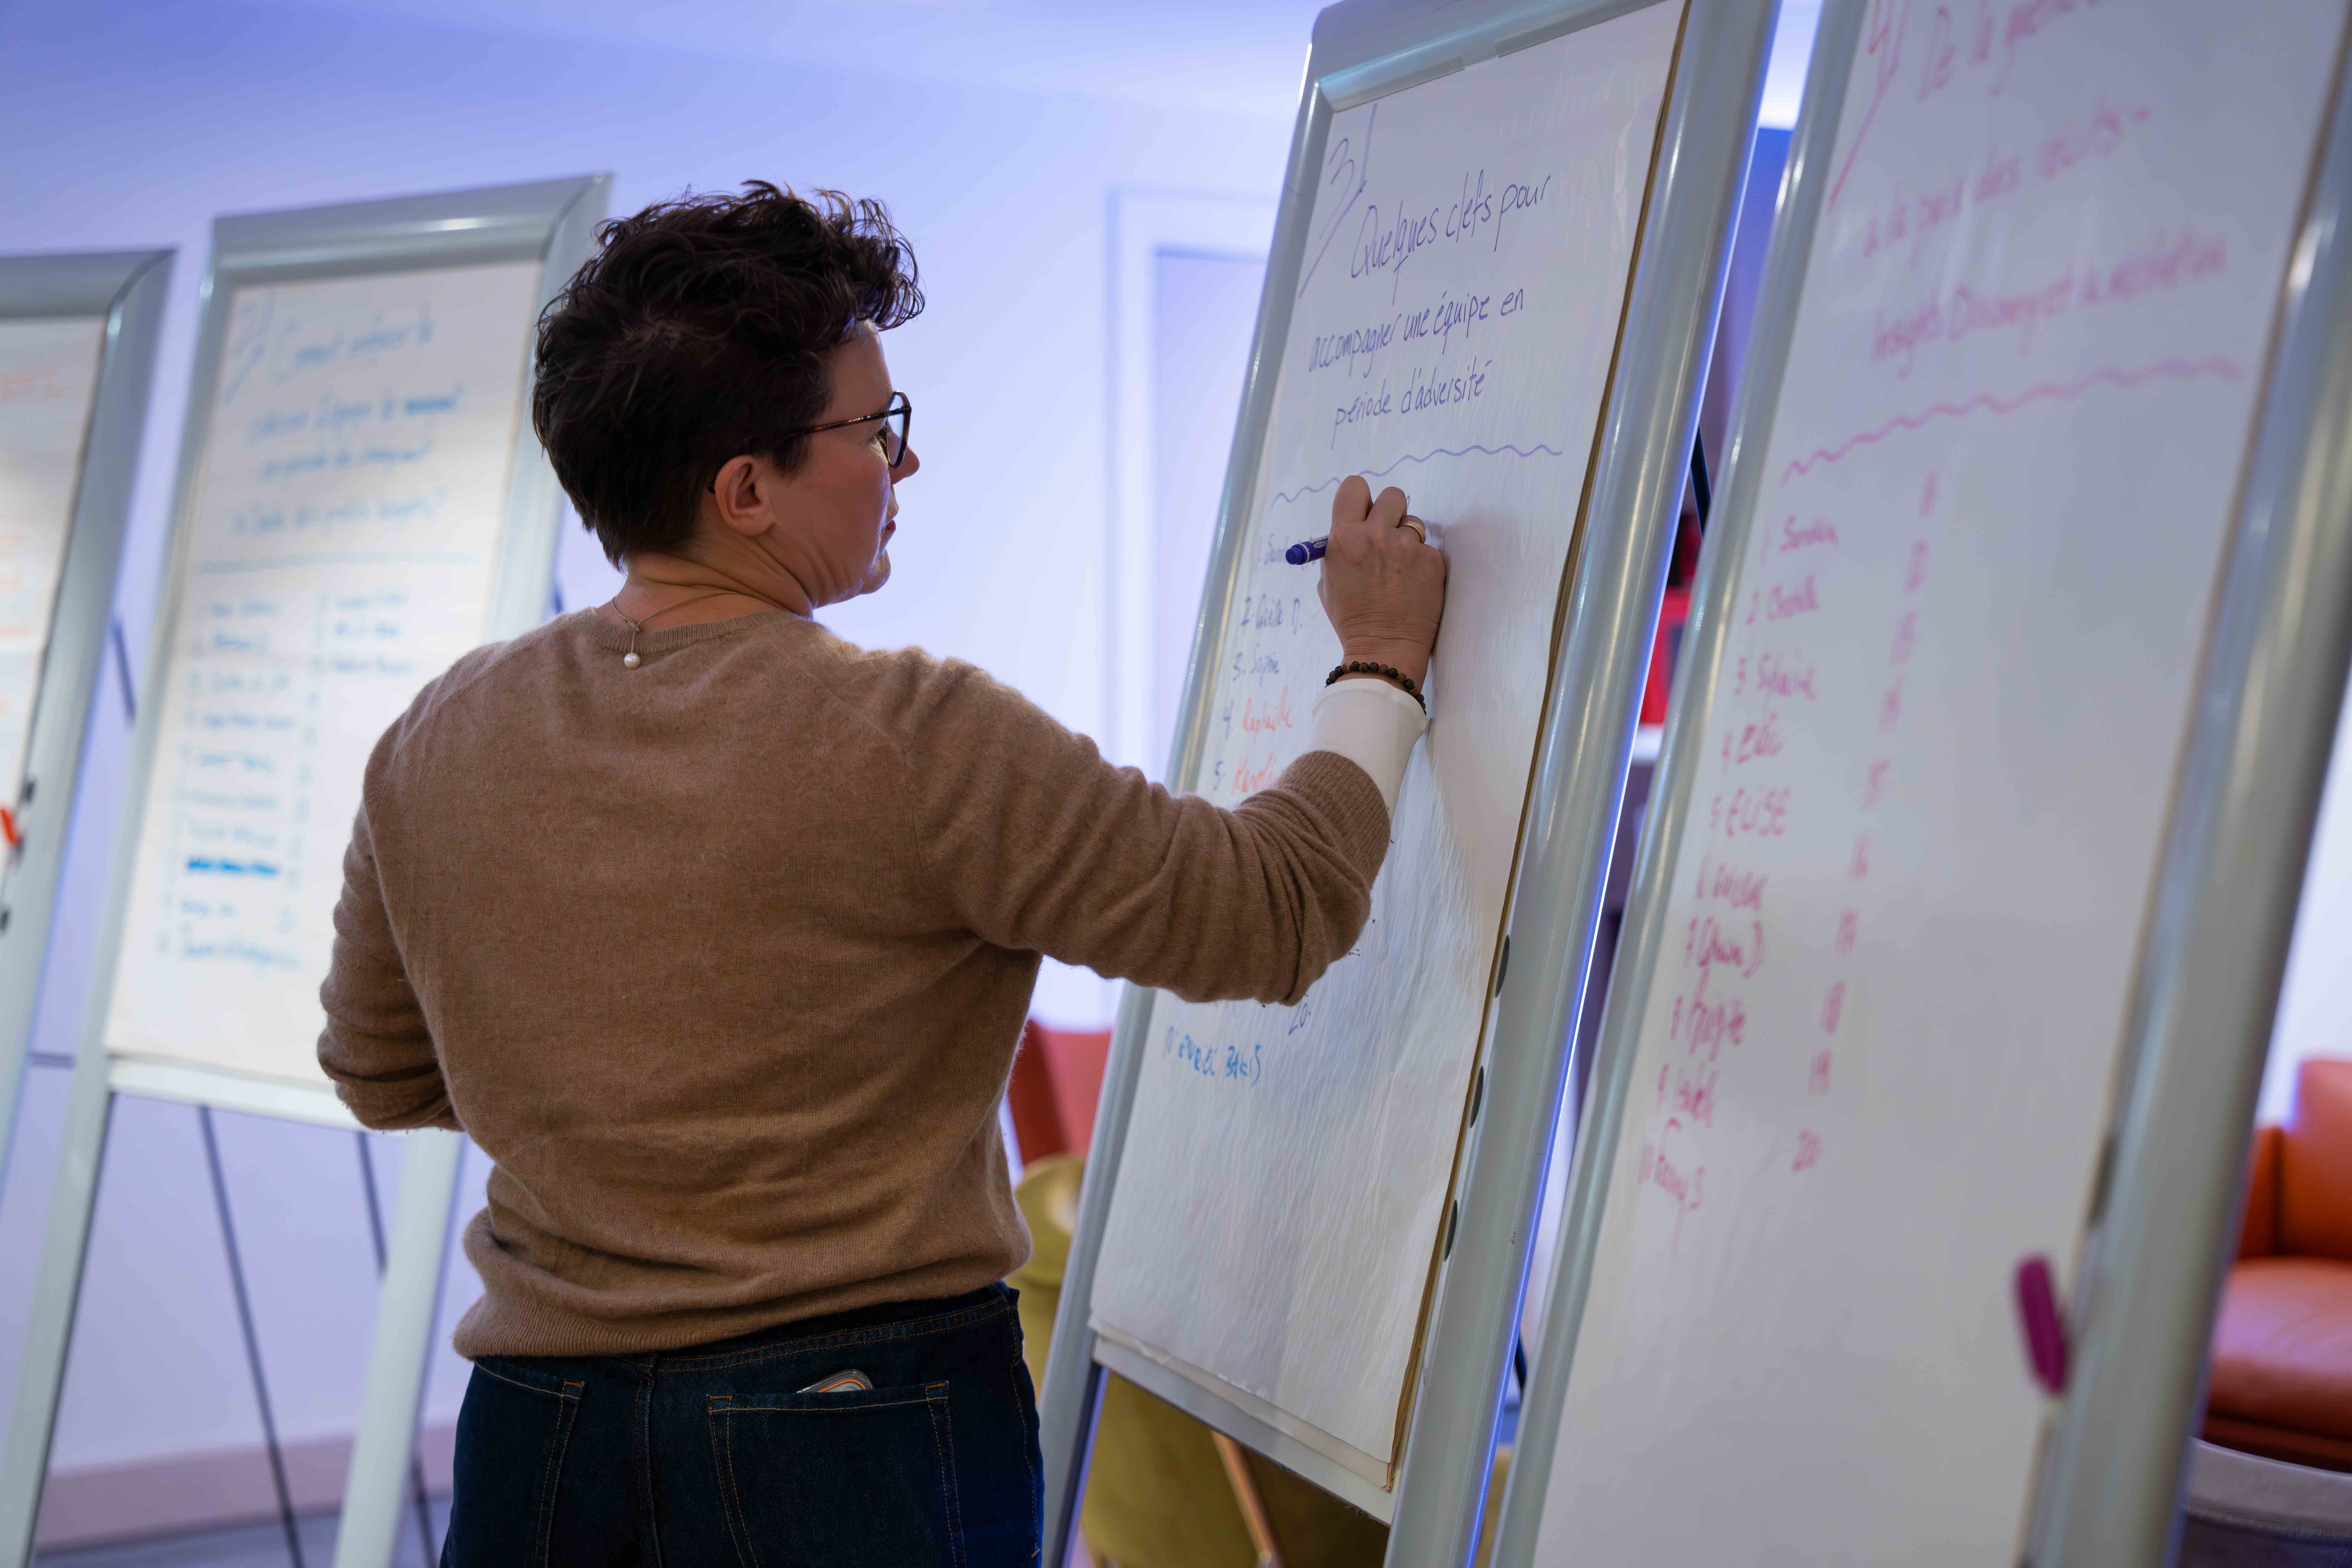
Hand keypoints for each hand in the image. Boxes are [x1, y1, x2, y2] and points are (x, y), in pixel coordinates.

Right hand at [1317, 476, 1446, 687]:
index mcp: (1344, 538)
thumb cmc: (1352, 618)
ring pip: (1413, 521)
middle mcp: (1375, 535)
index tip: (1364, 511)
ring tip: (1400, 568)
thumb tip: (1354, 526)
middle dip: (1390, 512)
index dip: (1361, 498)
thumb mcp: (1330, 580)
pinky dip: (1421, 562)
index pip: (1354, 487)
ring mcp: (1407, 547)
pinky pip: (1427, 548)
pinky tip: (1413, 584)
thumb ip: (1340, 547)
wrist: (1384, 648)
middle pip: (1391, 495)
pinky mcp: (1431, 560)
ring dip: (1407, 538)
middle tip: (1387, 534)